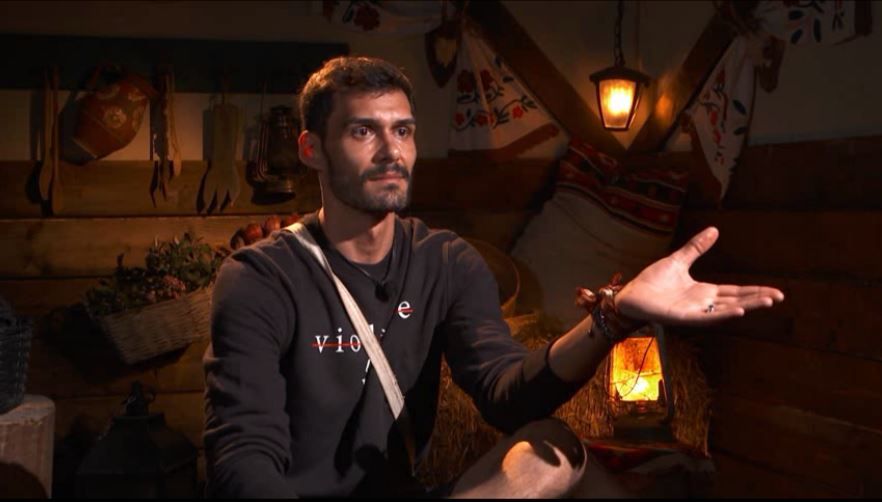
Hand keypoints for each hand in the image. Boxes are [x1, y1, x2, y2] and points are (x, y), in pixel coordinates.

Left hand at [614, 226, 783, 324]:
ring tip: (767, 302)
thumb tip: (715, 230)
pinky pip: (706, 318)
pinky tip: (738, 311)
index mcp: (704, 292)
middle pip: (736, 301)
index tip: (775, 291)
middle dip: (757, 299)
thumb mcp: (678, 260)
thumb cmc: (651, 282)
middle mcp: (703, 304)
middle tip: (779, 297)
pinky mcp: (682, 318)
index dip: (755, 291)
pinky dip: (721, 315)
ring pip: (725, 311)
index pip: (735, 292)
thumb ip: (696, 248)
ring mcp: (694, 312)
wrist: (630, 296)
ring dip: (747, 306)